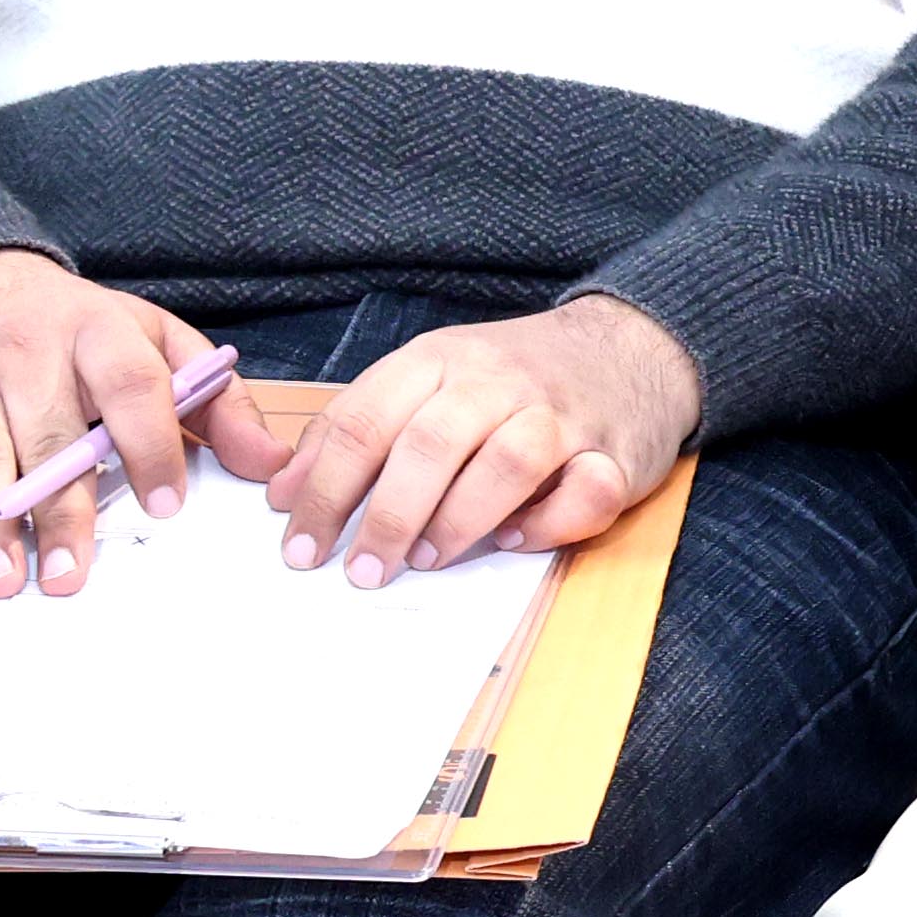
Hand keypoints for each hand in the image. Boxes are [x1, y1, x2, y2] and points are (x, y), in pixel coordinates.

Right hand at [0, 248, 227, 599]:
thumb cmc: (72, 327)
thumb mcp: (154, 341)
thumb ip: (215, 401)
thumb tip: (269, 462)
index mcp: (95, 332)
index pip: (130, 386)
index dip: (152, 445)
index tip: (169, 505)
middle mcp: (25, 355)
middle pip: (48, 436)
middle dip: (61, 510)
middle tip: (74, 573)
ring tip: (6, 579)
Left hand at [243, 294, 698, 583]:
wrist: (631, 344)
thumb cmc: (513, 377)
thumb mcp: (428, 379)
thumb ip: (359, 428)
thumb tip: (284, 493)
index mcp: (440, 360)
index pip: (365, 422)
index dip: (324, 490)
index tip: (300, 547)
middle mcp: (499, 380)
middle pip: (430, 445)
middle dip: (386, 517)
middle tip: (360, 571)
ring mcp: (563, 414)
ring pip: (508, 463)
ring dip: (459, 520)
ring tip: (427, 560)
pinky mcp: (618, 452)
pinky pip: (587, 492)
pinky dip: (548, 524)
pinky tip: (513, 540)